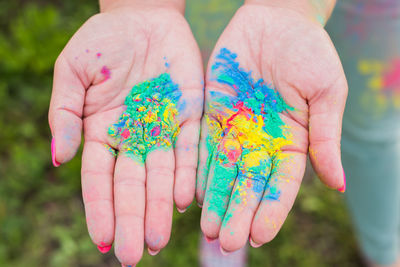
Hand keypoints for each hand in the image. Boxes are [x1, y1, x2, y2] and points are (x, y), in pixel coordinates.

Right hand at [48, 2, 202, 264]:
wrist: (142, 17)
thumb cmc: (103, 42)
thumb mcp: (72, 73)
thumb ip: (65, 115)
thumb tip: (59, 159)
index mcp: (103, 132)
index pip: (100, 180)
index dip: (101, 210)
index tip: (104, 241)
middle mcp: (134, 138)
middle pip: (132, 187)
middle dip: (134, 220)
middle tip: (137, 255)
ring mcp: (162, 129)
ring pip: (161, 176)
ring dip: (161, 207)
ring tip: (160, 239)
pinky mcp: (189, 116)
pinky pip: (188, 150)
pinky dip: (185, 174)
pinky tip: (185, 200)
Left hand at [196, 4, 346, 252]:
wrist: (277, 18)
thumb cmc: (310, 51)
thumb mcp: (327, 92)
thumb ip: (325, 137)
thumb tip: (338, 184)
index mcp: (291, 140)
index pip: (281, 184)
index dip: (270, 209)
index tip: (259, 236)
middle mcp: (261, 141)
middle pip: (249, 184)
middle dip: (238, 213)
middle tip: (225, 242)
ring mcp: (236, 128)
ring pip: (224, 172)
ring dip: (216, 200)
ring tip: (207, 229)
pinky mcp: (214, 113)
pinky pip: (204, 146)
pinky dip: (199, 170)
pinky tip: (193, 193)